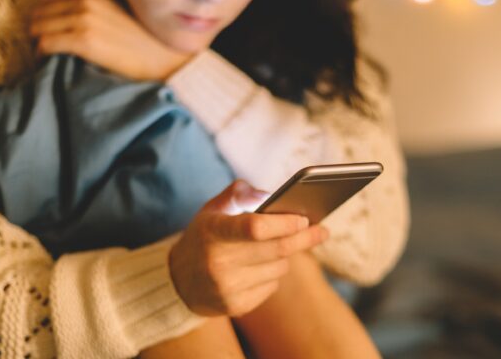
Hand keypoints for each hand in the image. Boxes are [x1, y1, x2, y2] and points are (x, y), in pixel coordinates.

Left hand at [28, 0, 190, 80]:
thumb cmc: (144, 43)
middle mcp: (87, 0)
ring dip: (36, 43)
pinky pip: (46, 44)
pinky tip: (46, 63)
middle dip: (36, 29)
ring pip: (38, 27)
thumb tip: (68, 19)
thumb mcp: (118, 13)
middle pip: (39, 11)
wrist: (165, 60)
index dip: (42, 14)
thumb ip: (94, 9)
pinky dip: (41, 54)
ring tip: (43, 56)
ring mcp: (85, 19)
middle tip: (40, 45)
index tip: (44, 30)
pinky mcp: (85, 41)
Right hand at [169, 180, 329, 316]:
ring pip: (278, 268)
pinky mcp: (235, 306)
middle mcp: (218, 262)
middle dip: (304, 238)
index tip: (304, 219)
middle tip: (322, 231)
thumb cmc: (204, 238)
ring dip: (285, 256)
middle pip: (277, 250)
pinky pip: (271, 286)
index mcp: (213, 232)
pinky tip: (261, 268)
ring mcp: (226, 288)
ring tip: (277, 248)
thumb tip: (270, 195)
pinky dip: (273, 274)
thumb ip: (239, 194)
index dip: (284, 223)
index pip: (255, 228)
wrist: (178, 282)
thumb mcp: (212, 210)